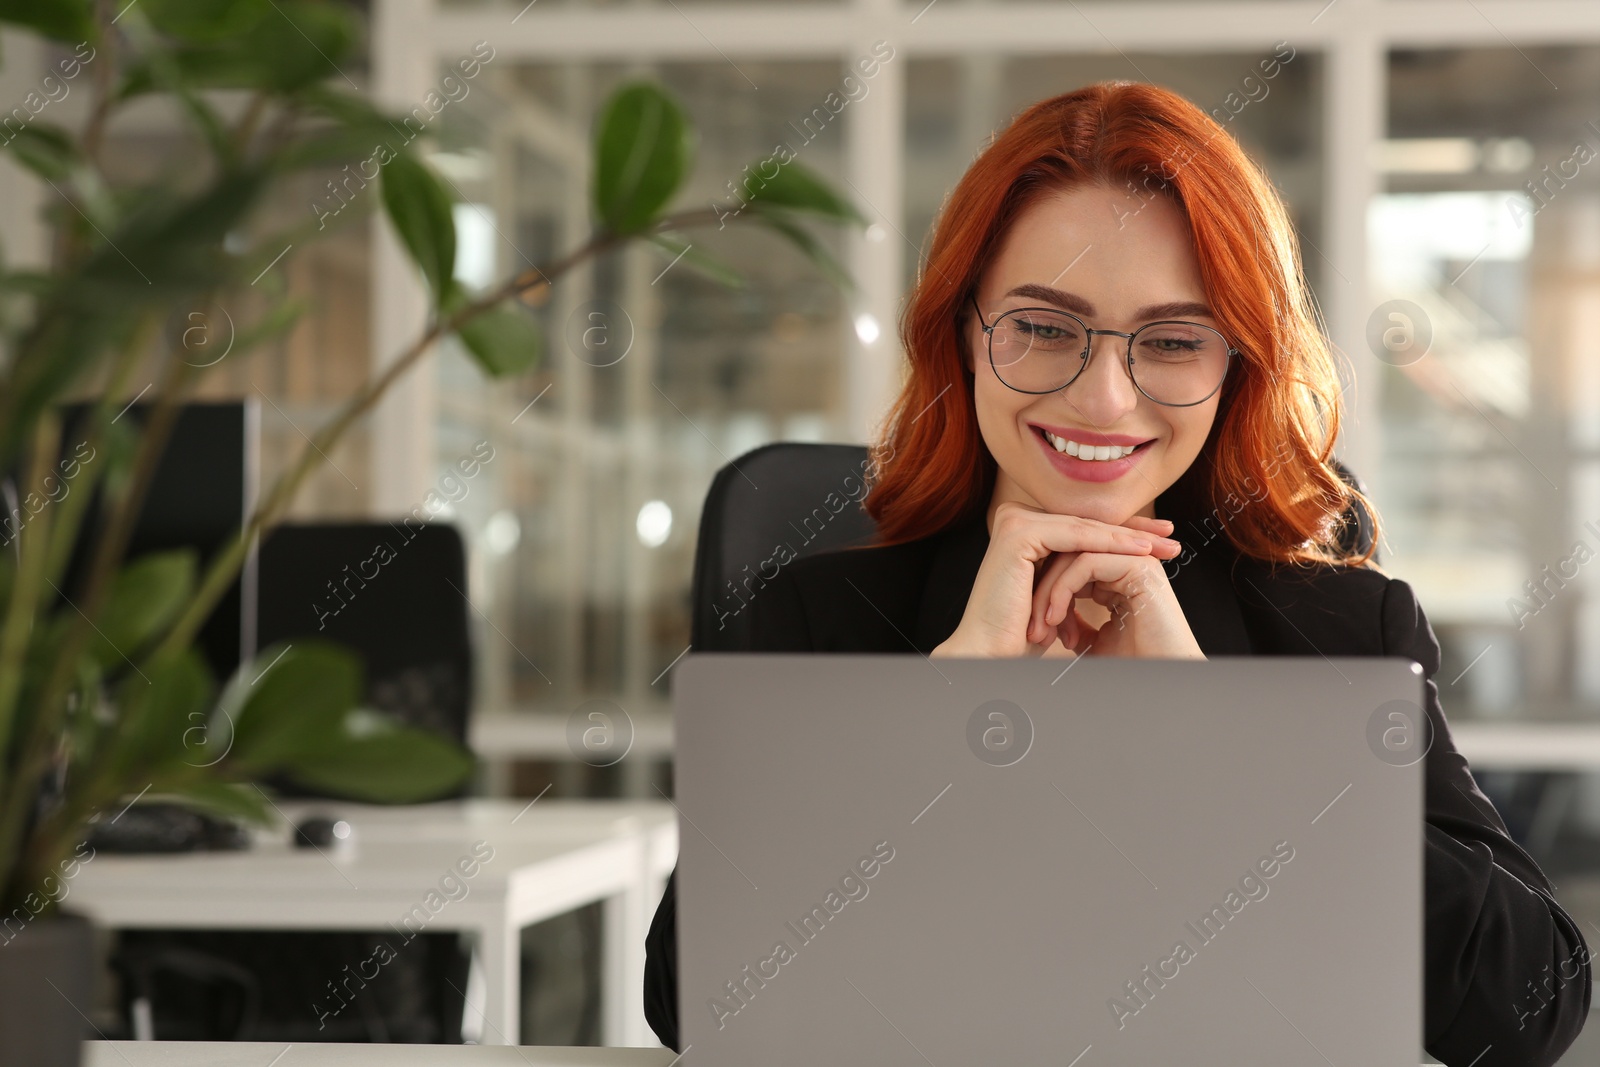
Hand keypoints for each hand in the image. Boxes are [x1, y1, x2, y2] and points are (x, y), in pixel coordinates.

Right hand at [931, 500, 1192, 659]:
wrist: (991, 652)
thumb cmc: (1023, 632)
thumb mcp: (1061, 592)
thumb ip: (1079, 570)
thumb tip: (1118, 560)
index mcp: (1023, 530)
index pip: (1082, 528)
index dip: (1121, 533)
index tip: (1158, 540)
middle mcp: (1015, 518)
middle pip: (1085, 524)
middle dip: (1131, 531)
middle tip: (1171, 536)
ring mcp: (1014, 522)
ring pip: (1084, 529)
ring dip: (1128, 537)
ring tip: (1162, 545)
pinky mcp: (1018, 533)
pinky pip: (1076, 536)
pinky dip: (1111, 543)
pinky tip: (1140, 548)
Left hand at [1030, 533, 1205, 659]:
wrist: (1159, 681)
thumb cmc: (1129, 665)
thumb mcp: (1089, 640)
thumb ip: (1072, 620)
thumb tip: (1046, 616)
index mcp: (1117, 577)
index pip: (1067, 566)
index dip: (1045, 594)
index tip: (1033, 629)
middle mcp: (1127, 562)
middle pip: (1067, 555)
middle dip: (1043, 591)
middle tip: (1032, 629)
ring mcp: (1136, 561)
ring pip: (1072, 555)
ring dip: (1048, 592)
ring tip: (1042, 627)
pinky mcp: (1140, 567)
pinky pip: (1087, 562)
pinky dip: (1062, 589)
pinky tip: (1055, 617)